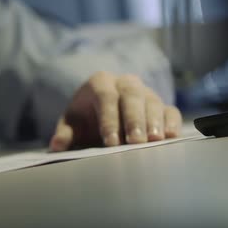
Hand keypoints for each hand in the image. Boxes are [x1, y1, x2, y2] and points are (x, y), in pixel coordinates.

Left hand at [49, 71, 181, 150]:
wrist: (100, 110)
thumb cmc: (85, 118)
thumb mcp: (72, 124)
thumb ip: (65, 134)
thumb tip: (56, 146)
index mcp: (100, 82)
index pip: (106, 98)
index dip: (109, 120)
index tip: (110, 142)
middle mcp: (125, 82)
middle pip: (132, 97)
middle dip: (134, 120)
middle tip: (135, 142)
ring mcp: (145, 92)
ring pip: (152, 102)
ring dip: (154, 122)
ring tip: (154, 141)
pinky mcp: (160, 104)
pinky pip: (169, 110)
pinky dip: (171, 122)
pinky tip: (171, 136)